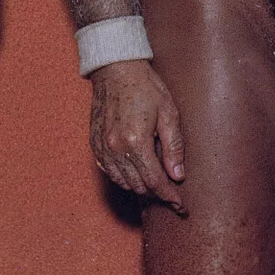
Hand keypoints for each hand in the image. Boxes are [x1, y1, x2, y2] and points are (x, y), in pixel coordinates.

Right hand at [87, 60, 186, 204]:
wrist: (116, 71)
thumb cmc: (146, 88)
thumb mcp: (169, 114)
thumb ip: (173, 147)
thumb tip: (177, 175)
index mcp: (135, 141)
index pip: (154, 180)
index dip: (168, 195)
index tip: (180, 204)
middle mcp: (115, 149)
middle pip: (137, 185)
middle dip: (156, 194)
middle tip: (171, 196)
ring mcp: (102, 148)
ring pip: (122, 182)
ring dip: (140, 188)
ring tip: (155, 187)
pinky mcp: (95, 145)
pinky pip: (109, 172)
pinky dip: (123, 178)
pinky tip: (135, 175)